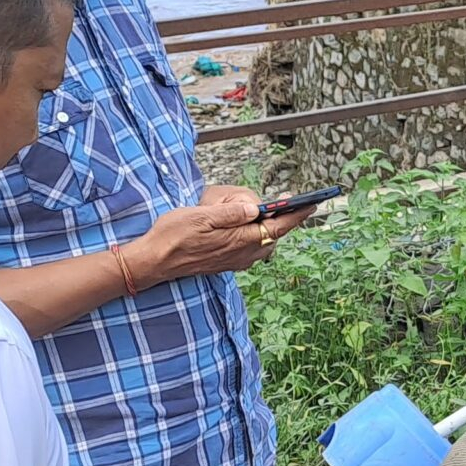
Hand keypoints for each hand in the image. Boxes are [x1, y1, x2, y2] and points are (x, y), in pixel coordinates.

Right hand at [127, 195, 306, 284]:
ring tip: (278, 210)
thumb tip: (253, 207)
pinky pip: (253, 249)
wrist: (154, 262)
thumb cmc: (173, 236)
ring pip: (265, 243)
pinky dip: (260, 235)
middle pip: (275, 235)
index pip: (277, 227)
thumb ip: (229, 213)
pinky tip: (254, 225)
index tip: (311, 203)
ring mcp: (237, 261)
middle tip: (298, 203)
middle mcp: (243, 255)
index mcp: (239, 241)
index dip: (296, 214)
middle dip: (287, 219)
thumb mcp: (199, 217)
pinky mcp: (229, 263)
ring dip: (273, 227)